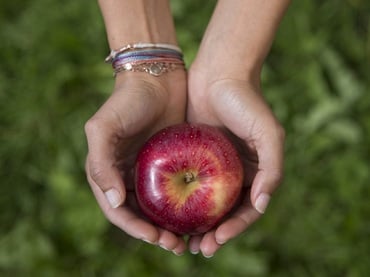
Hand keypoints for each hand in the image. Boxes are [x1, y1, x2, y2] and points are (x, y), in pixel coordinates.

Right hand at [84, 71, 187, 254]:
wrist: (157, 77)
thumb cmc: (127, 101)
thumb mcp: (104, 128)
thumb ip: (100, 163)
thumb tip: (113, 201)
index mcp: (108, 172)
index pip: (118, 210)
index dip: (134, 229)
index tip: (155, 238)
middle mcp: (128, 176)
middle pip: (140, 215)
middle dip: (155, 234)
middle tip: (176, 246)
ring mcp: (151, 171)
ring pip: (160, 208)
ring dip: (171, 226)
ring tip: (189, 238)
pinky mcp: (172, 162)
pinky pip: (178, 190)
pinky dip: (184, 206)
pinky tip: (200, 214)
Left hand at [186, 69, 284, 256]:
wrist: (220, 71)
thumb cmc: (246, 101)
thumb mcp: (268, 133)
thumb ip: (272, 169)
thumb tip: (262, 205)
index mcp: (255, 172)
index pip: (247, 210)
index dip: (235, 229)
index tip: (217, 240)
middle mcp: (234, 172)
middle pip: (224, 212)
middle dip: (214, 233)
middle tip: (198, 248)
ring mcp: (213, 165)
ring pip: (204, 202)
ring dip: (196, 223)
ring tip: (183, 240)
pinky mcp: (193, 155)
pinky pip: (187, 183)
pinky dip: (182, 201)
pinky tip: (169, 213)